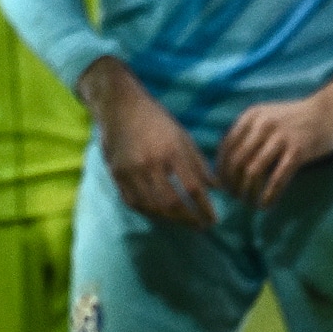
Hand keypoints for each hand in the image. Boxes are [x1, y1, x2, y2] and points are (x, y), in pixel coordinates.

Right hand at [81, 59, 216, 227]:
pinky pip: (133, 202)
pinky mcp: (116, 173)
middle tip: (201, 226)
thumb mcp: (182, 135)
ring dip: (170, 220)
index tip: (213, 219)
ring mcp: (130, 169)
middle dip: (189, 219)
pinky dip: (149, 213)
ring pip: (152, 206)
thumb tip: (217, 188)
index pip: (193, 187)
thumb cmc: (155, 119)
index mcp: (170, 150)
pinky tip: (160, 216)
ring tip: (183, 223)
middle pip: (171, 202)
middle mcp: (150, 162)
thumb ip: (198, 163)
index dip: (205, 207)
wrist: (118, 105)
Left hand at [216, 87, 332, 207]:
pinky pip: (277, 178)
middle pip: (237, 160)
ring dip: (247, 191)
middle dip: (232, 183)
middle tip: (234, 197)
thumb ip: (249, 133)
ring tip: (248, 203)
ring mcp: (280, 138)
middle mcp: (262, 125)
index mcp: (251, 116)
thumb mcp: (267, 117)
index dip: (221, 169)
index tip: (221, 184)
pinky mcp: (298, 151)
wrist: (331, 110)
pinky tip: (266, 204)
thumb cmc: (297, 118)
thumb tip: (230, 162)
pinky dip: (268, 195)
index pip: (226, 146)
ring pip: (253, 171)